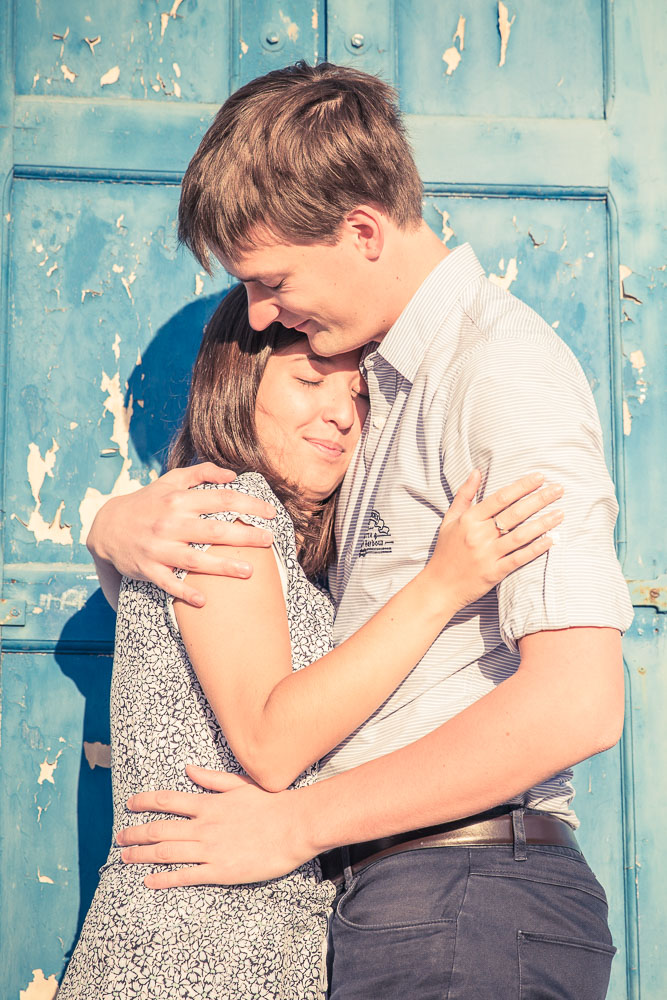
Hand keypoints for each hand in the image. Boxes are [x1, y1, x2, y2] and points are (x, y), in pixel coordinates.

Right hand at [87, 464, 276, 605]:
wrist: (106, 527)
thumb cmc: (147, 503)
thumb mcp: (169, 481)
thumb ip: (201, 473)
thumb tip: (232, 474)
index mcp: (179, 500)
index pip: (221, 499)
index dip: (249, 504)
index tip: (271, 513)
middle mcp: (170, 523)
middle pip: (214, 529)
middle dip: (244, 535)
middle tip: (269, 540)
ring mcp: (159, 547)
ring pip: (195, 558)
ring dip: (223, 566)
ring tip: (249, 571)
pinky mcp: (147, 568)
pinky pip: (168, 582)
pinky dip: (184, 591)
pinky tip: (204, 601)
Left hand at [117, 766, 308, 887]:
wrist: (294, 826)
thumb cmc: (271, 804)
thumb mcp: (240, 784)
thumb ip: (211, 779)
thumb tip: (188, 769)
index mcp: (208, 803)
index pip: (167, 801)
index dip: (144, 802)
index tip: (129, 804)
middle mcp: (203, 826)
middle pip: (159, 829)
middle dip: (134, 833)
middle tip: (119, 837)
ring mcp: (210, 849)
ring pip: (166, 852)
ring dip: (141, 855)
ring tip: (125, 857)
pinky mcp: (220, 871)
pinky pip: (185, 875)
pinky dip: (164, 878)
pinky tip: (149, 880)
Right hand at [426, 470, 562, 609]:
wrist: (439, 586)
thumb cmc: (446, 551)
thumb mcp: (449, 520)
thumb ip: (464, 495)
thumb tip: (477, 471)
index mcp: (469, 520)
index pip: (500, 498)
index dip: (521, 486)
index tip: (539, 477)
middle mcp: (479, 535)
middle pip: (515, 513)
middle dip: (539, 499)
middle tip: (558, 489)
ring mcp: (487, 554)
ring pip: (521, 535)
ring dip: (543, 523)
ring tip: (560, 513)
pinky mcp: (494, 572)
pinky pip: (520, 558)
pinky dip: (536, 549)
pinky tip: (551, 540)